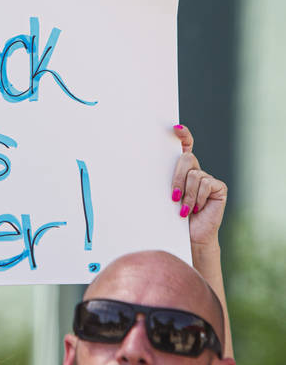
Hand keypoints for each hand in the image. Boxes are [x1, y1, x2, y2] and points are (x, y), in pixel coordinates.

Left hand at [170, 124, 226, 249]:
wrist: (190, 236)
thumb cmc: (173, 218)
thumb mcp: (164, 197)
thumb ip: (163, 182)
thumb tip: (144, 167)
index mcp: (181, 171)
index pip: (185, 147)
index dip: (183, 135)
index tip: (175, 128)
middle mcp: (196, 171)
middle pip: (187, 158)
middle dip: (176, 177)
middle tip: (172, 197)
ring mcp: (209, 178)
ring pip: (194, 175)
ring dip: (187, 195)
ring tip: (184, 210)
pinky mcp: (219, 187)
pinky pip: (206, 184)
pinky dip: (197, 198)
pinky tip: (197, 210)